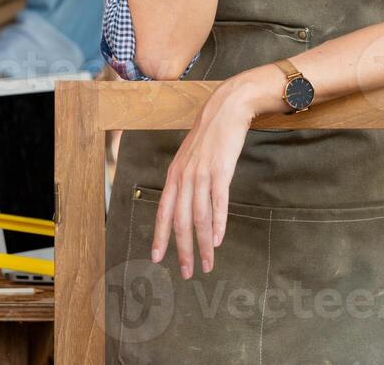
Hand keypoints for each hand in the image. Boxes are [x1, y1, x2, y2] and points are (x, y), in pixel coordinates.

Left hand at [150, 74, 268, 278]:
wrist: (225, 110)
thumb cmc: (209, 138)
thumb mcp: (189, 160)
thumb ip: (186, 182)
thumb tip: (185, 208)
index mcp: (173, 175)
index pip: (163, 212)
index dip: (160, 237)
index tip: (157, 259)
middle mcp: (183, 177)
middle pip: (180, 220)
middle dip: (182, 249)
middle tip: (186, 272)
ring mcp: (201, 174)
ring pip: (199, 217)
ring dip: (202, 244)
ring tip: (207, 264)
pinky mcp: (220, 170)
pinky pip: (217, 202)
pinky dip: (217, 223)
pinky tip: (217, 240)